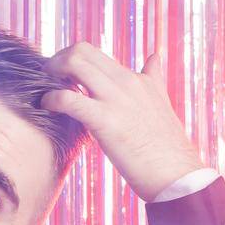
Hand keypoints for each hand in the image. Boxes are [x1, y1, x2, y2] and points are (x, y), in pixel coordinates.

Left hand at [39, 40, 208, 201]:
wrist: (178, 173)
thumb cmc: (167, 146)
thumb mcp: (161, 102)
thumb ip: (153, 78)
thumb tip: (154, 57)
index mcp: (136, 78)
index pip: (95, 53)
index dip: (71, 61)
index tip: (61, 78)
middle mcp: (126, 82)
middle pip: (81, 50)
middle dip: (56, 61)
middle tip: (47, 82)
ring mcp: (116, 99)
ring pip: (74, 64)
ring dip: (51, 74)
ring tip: (45, 93)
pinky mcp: (106, 121)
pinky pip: (69, 99)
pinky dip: (51, 100)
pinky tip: (47, 108)